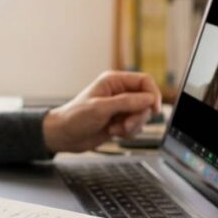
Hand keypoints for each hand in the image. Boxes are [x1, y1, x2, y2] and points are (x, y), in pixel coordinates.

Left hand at [42, 71, 160, 153]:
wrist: (64, 136)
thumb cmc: (75, 117)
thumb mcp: (101, 108)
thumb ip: (126, 102)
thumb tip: (149, 99)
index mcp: (114, 81)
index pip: (144, 81)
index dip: (153, 94)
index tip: (154, 109)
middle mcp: (120, 93)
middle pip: (146, 101)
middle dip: (139, 115)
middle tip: (125, 124)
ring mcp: (120, 108)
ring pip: (143, 115)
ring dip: (133, 126)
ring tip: (116, 129)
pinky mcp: (120, 121)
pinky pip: (136, 127)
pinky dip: (129, 133)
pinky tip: (114, 133)